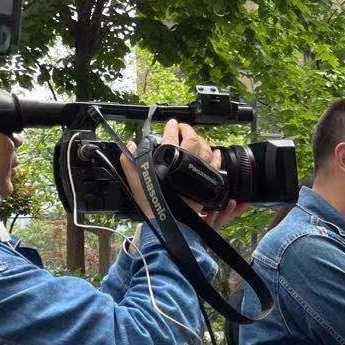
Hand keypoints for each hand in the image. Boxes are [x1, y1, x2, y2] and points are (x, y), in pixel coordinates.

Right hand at [119, 119, 247, 227]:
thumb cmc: (153, 203)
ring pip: (206, 150)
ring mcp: (199, 172)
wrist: (170, 221)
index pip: (171, 137)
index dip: (172, 128)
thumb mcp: (137, 182)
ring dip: (201, 140)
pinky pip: (215, 165)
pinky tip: (214, 152)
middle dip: (188, 130)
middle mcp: (187, 164)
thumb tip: (129, 146)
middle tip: (183, 128)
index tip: (172, 123)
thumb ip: (130, 163)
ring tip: (196, 138)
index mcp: (168, 161)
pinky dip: (215, 156)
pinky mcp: (207, 182)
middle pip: (192, 140)